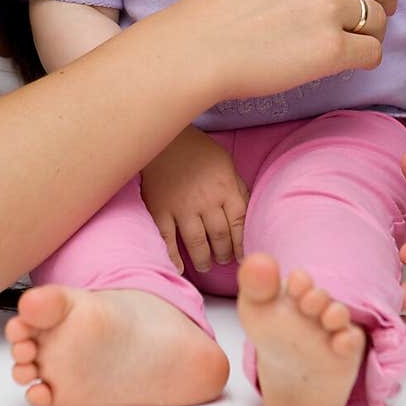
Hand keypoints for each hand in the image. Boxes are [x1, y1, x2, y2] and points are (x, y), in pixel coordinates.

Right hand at [141, 126, 247, 274]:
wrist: (162, 137)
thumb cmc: (197, 150)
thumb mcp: (225, 162)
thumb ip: (236, 188)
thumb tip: (246, 213)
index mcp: (226, 189)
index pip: (239, 224)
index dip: (241, 244)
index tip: (241, 256)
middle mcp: (206, 201)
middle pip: (220, 237)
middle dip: (224, 253)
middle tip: (223, 260)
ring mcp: (182, 207)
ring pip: (197, 243)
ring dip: (203, 259)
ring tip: (205, 265)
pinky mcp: (160, 210)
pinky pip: (168, 240)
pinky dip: (173, 257)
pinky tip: (180, 268)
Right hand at [178, 0, 398, 102]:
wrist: (197, 49)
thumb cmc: (215, 12)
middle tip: (381, 8)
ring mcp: (329, 10)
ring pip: (377, 18)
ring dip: (371, 31)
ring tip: (352, 41)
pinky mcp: (332, 49)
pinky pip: (372, 52)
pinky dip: (366, 58)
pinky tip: (348, 62)